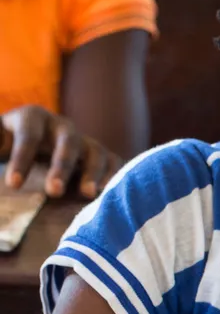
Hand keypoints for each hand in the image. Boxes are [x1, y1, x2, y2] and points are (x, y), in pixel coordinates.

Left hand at [1, 105, 120, 198]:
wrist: (30, 142)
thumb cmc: (6, 143)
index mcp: (32, 118)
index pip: (28, 136)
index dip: (22, 159)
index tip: (14, 185)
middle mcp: (62, 126)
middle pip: (67, 141)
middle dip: (61, 165)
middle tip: (53, 191)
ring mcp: (84, 140)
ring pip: (94, 151)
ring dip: (92, 172)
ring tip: (87, 195)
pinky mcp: (99, 156)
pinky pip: (113, 163)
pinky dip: (114, 176)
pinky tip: (107, 194)